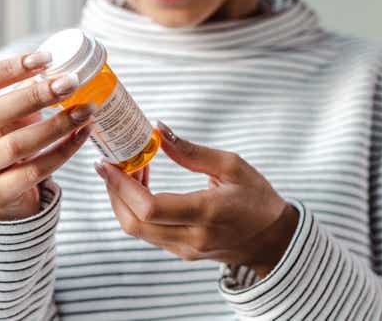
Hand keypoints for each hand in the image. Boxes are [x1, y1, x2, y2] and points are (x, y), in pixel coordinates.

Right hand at [0, 51, 94, 220]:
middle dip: (36, 96)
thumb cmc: (7, 141)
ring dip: (57, 125)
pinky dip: (63, 150)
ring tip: (86, 109)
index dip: (9, 68)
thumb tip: (61, 69)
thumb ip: (26, 93)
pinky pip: (35, 170)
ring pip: (17, 144)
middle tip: (71, 83)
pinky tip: (83, 134)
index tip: (45, 58)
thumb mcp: (10, 115)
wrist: (2, 192)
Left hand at [95, 121, 298, 276]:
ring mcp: (185, 250)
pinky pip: (148, 233)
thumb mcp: (232, 166)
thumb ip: (190, 151)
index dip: (121, 186)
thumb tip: (157, 129)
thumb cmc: (257, 198)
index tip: (106, 164)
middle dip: (114, 192)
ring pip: (137, 230)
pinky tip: (142, 186)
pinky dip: (136, 209)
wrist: (274, 240)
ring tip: (129, 170)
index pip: (150, 207)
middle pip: (134, 222)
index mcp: (206, 213)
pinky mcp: (182, 252)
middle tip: (111, 164)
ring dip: (123, 200)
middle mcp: (192, 237)